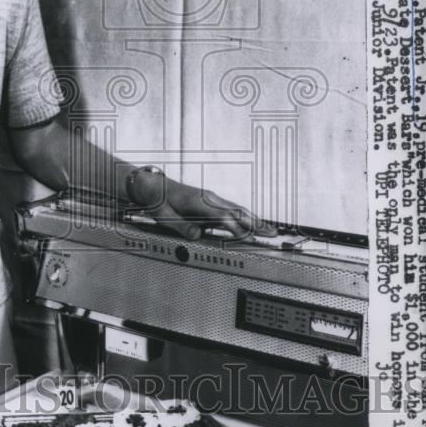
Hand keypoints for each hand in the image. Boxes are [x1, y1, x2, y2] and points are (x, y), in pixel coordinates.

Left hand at [133, 171, 277, 240]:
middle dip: (256, 223)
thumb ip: (182, 228)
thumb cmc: (159, 202)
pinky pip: (232, 210)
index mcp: (199, 202)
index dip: (238, 229)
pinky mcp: (210, 202)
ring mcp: (211, 199)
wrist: (153, 187)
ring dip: (255, 220)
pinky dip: (245, 218)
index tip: (249, 239)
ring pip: (238, 210)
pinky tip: (253, 225)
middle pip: (238, 211)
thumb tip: (197, 236)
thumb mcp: (165, 217)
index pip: (224, 217)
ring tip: (270, 230)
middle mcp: (209, 199)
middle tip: (272, 233)